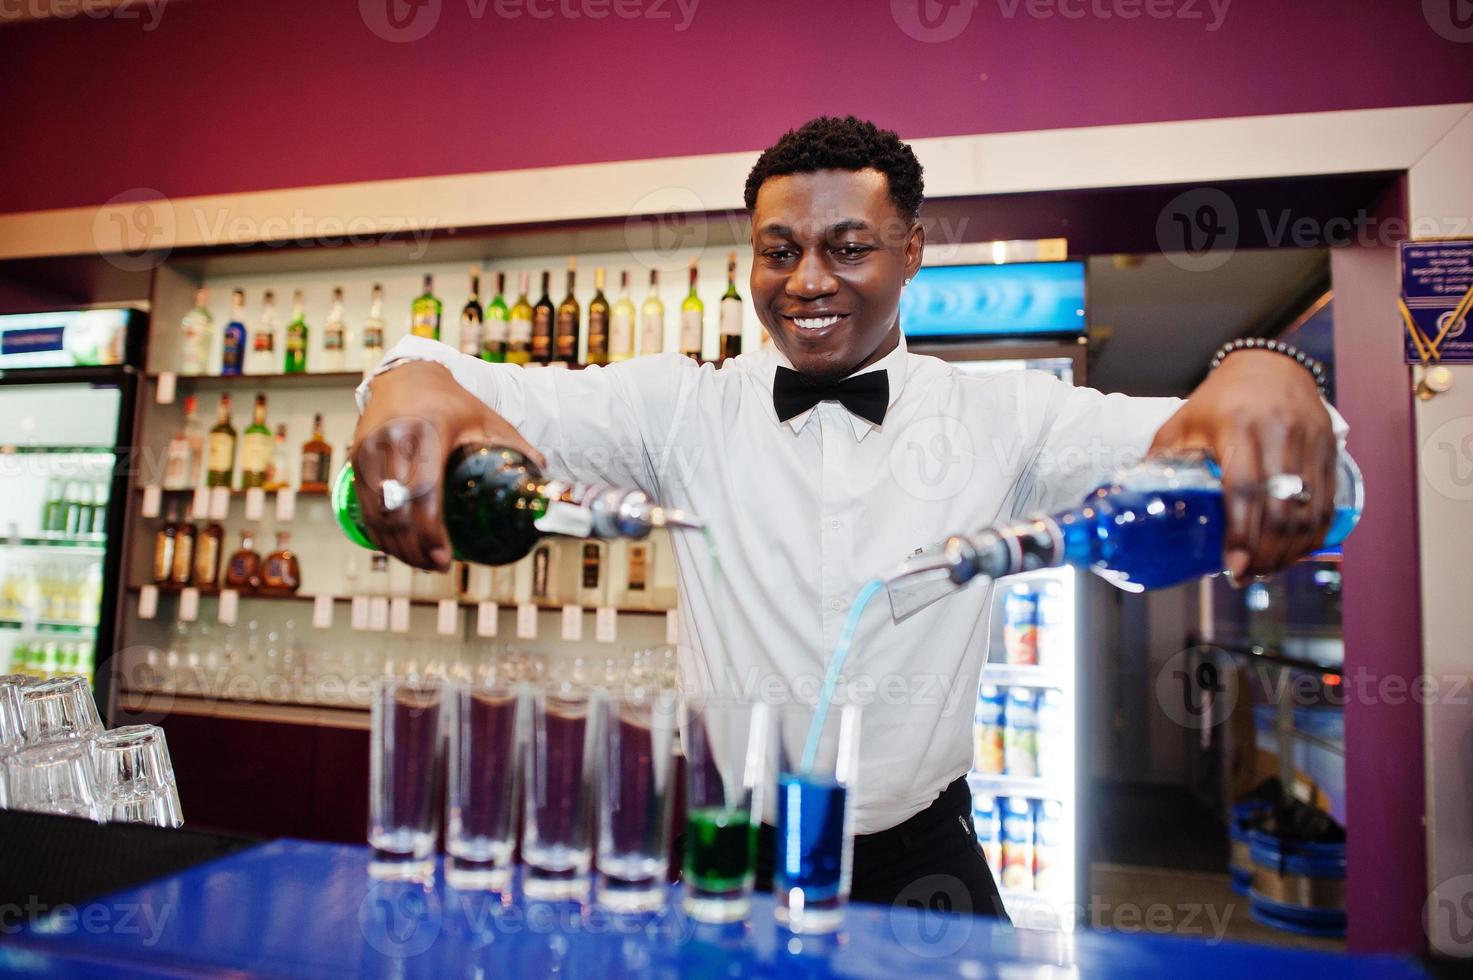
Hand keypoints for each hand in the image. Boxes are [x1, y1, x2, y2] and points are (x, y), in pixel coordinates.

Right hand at [349, 361, 544, 571]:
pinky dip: (379, 533)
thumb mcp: (486, 419)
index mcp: (427, 432)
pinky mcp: (357, 459)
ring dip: (397, 546)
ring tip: (423, 563)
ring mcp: (370, 451)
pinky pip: (364, 506)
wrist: (406, 376)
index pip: (424, 491)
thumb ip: (515, 447)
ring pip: (378, 513)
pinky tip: (398, 548)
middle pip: (398, 511)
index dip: (431, 532)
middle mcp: (393, 441)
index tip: (446, 558)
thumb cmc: (452, 403)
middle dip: (416, 548)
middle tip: (439, 567)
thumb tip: (545, 476)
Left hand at [1149, 349, 1334, 581]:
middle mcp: (1277, 432)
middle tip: (1247, 576)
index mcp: (1236, 426)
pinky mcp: (1329, 447)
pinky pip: (1327, 502)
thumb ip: (1161, 461)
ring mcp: (1309, 440)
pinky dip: (1313, 534)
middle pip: (1279, 507)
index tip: (1232, 567)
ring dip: (1290, 550)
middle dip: (1265, 553)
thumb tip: (1134, 505)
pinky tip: (1294, 552)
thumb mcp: (1181, 424)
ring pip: (1308, 510)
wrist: (1269, 366)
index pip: (1242, 489)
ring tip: (1267, 570)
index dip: (1240, 533)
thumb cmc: (1218, 401)